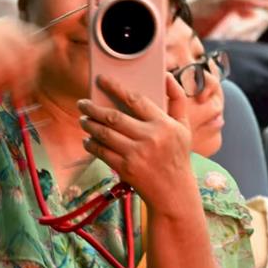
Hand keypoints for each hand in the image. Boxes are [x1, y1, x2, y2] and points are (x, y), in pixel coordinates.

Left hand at [77, 73, 198, 213]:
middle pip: (113, 117)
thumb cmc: (177, 155)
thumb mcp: (184, 127)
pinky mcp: (125, 168)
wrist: (174, 192)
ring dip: (89, 124)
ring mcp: (136, 154)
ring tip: (83, 119)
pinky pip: (101, 152)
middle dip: (93, 108)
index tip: (101, 79)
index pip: (136, 99)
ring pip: (104, 133)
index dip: (115, 87)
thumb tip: (167, 75)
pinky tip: (88, 139)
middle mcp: (150, 138)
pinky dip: (91, 144)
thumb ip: (177, 99)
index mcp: (164, 124)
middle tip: (82, 103)